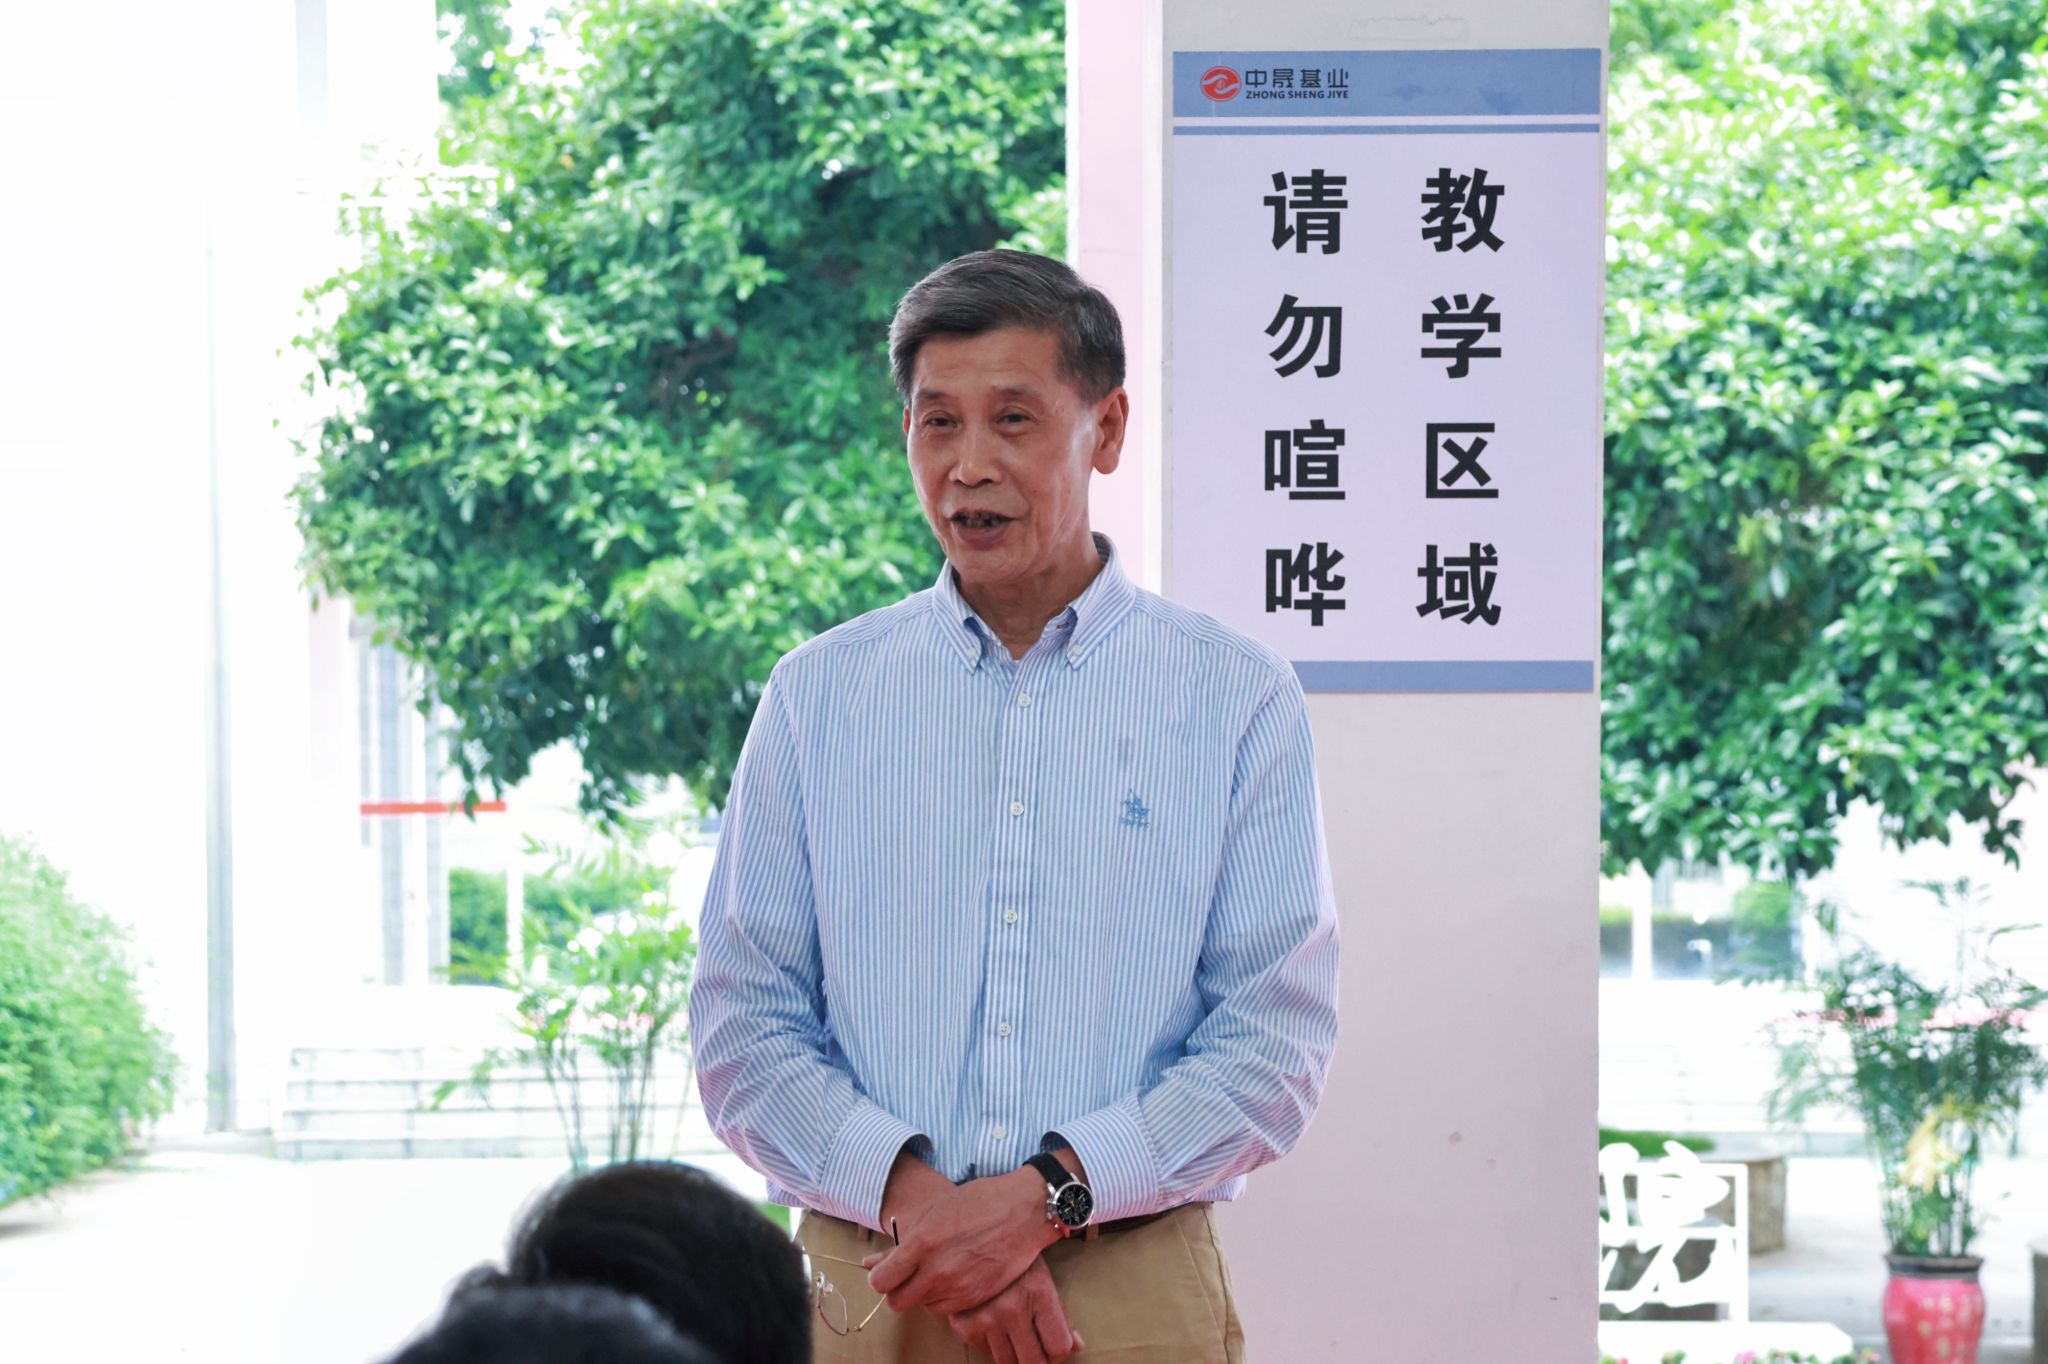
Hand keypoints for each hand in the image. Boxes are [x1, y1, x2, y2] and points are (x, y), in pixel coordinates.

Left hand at [865, 1167, 1057, 1315]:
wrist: (1024, 1211)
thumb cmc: (978, 1202)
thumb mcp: (933, 1211)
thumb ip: (901, 1242)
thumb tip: (871, 1262)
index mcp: (921, 1243)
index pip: (881, 1282)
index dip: (880, 1277)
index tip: (888, 1271)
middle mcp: (937, 1270)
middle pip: (897, 1302)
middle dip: (898, 1290)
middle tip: (909, 1275)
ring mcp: (958, 1287)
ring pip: (922, 1307)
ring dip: (924, 1294)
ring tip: (938, 1271)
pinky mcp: (976, 1298)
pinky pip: (947, 1310)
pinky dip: (945, 1299)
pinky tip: (955, 1277)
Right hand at [947, 1255, 1084, 1363]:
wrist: (970, 1243)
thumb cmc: (1014, 1262)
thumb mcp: (1042, 1279)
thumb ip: (1061, 1316)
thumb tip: (1077, 1347)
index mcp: (1038, 1292)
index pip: (1059, 1347)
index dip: (1059, 1351)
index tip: (1053, 1346)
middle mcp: (1011, 1308)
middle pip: (1034, 1363)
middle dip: (1038, 1359)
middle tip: (1035, 1347)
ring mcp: (986, 1318)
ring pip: (1008, 1362)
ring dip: (1014, 1353)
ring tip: (1013, 1332)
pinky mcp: (964, 1326)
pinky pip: (985, 1353)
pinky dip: (992, 1345)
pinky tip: (992, 1324)